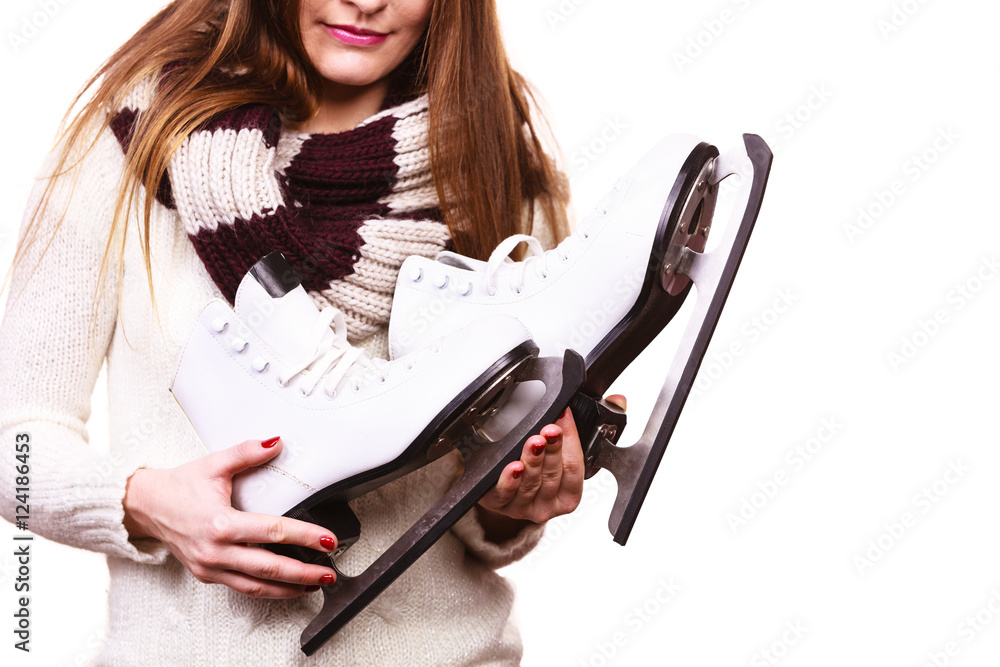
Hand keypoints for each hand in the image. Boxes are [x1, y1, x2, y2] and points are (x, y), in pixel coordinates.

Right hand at [122, 437, 338, 598]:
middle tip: (330, 572)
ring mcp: (210, 567)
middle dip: (303, 572)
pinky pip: (243, 588)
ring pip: (257, 586)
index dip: (305, 536)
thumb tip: (276, 442)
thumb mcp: (214, 464)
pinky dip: (268, 590)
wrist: (146, 506)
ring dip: (289, 588)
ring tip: (316, 584)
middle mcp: (215, 551)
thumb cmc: (180, 486)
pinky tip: (288, 587)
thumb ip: (247, 452)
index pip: (273, 532)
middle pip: (269, 567)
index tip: (328, 539)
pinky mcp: (207, 575)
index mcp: (220, 523)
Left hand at [477, 394, 626, 530]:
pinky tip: (512, 468)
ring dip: (533, 460)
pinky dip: (509, 480)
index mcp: (568, 495)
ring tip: (534, 442)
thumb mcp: (565, 449)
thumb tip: (618, 400)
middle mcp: (547, 505)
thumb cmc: (539, 468)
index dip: (571, 441)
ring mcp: (523, 506)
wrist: (502, 486)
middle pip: (553, 475)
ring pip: (530, 482)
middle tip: (551, 430)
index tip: (564, 416)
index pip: (575, 468)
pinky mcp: (499, 505)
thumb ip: (591, 425)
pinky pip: (504, 495)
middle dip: (553, 449)